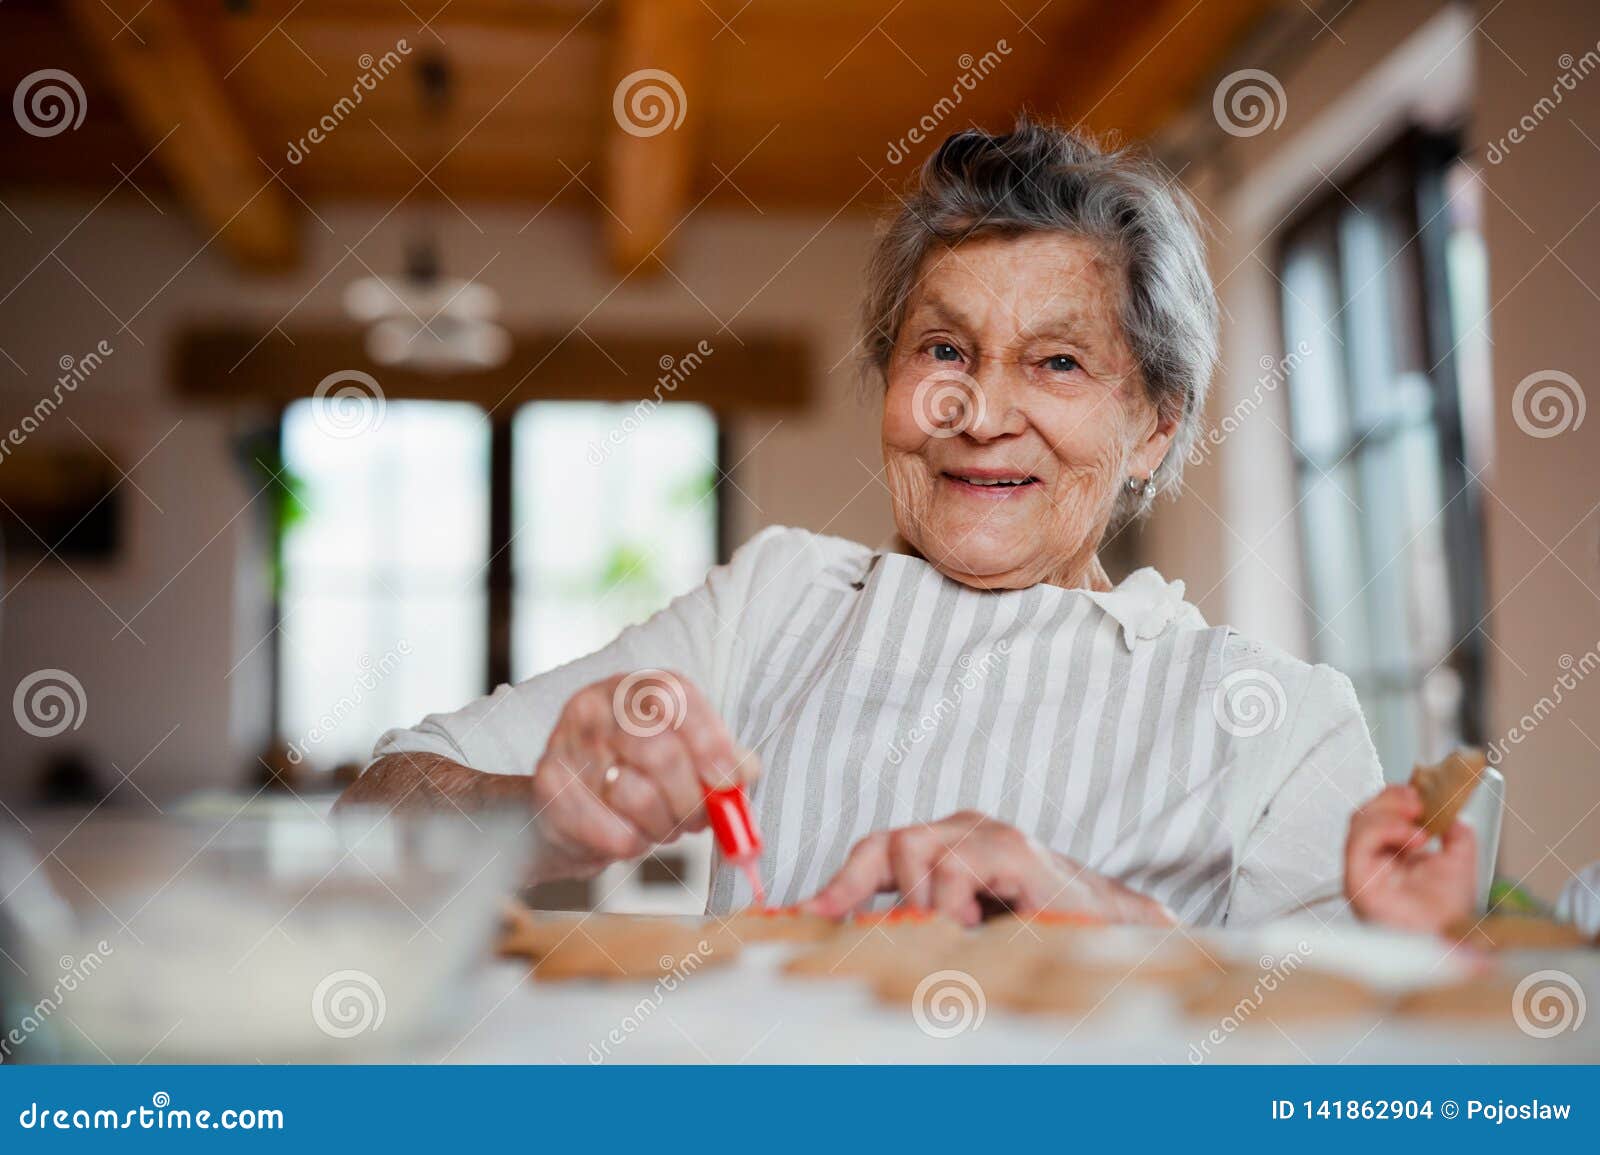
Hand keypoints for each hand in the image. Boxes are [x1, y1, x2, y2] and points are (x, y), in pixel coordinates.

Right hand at [529, 670, 755, 880]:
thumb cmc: (634, 780)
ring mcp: (565, 743)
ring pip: (636, 796)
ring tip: (661, 827)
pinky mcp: (549, 790)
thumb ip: (721, 762)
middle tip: (700, 820)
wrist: (564, 814)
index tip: (729, 782)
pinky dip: (632, 845)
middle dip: (691, 799)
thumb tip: (745, 772)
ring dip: (662, 826)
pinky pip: (611, 832)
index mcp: (635, 687)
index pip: (676, 695)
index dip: (711, 742)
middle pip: (660, 752)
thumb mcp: (684, 761)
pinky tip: (626, 836)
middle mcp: (596, 705)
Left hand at [802, 810, 1173, 926]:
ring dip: (917, 903)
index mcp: (945, 850)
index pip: (875, 854)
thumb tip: (855, 953)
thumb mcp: (964, 938)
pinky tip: (968, 928)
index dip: (837, 887)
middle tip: (850, 934)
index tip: (802, 919)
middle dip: (855, 888)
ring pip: (910, 849)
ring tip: (947, 936)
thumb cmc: (1038, 940)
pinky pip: (953, 865)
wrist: (1116, 939)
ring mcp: (984, 834)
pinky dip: (948, 902)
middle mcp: (960, 833)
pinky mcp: (1010, 847)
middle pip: (883, 844)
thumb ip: (920, 933)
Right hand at [1344, 784, 1476, 933]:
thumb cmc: (1449, 916)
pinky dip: (1385, 830)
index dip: (1397, 798)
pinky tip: (1412, 837)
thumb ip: (1455, 834)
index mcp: (1392, 856)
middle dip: (1391, 799)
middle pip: (1364, 813)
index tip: (1423, 792)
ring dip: (1389, 812)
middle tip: (1418, 801)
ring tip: (1418, 819)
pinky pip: (1358, 843)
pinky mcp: (1356, 881)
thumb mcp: (1461, 862)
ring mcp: (1362, 871)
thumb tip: (1451, 812)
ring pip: (1358, 822)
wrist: (1450, 941)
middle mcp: (1372, 862)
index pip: (1381, 815)